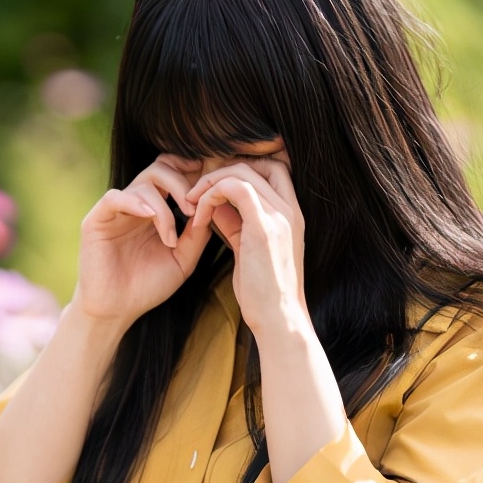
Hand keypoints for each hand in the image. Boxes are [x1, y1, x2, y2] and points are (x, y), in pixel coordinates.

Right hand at [72, 154, 213, 328]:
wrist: (116, 311)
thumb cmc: (148, 286)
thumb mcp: (182, 259)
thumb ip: (196, 234)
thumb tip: (212, 206)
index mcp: (156, 208)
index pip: (174, 173)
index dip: (193, 174)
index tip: (209, 192)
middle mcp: (136, 203)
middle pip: (161, 167)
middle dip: (182, 183)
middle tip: (194, 208)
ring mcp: (116, 210)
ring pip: (144, 182)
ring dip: (164, 207)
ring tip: (171, 236)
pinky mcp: (97, 220)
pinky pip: (115, 197)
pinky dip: (136, 203)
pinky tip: (150, 218)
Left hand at [186, 159, 310, 338]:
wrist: (279, 319)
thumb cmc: (263, 292)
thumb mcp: (248, 250)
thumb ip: (235, 223)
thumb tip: (214, 206)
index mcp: (291, 214)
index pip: (273, 168)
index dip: (242, 170)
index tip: (213, 189)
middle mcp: (290, 209)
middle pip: (258, 163)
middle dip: (222, 171)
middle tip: (197, 192)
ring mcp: (280, 216)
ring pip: (242, 171)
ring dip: (210, 183)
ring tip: (191, 204)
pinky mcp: (265, 227)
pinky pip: (234, 188)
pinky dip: (210, 195)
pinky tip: (198, 217)